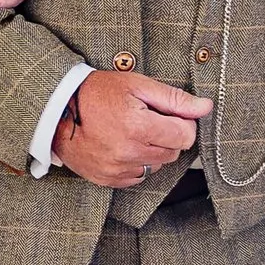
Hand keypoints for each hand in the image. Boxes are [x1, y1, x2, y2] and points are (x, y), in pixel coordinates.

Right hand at [54, 67, 211, 188]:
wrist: (58, 112)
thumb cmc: (98, 93)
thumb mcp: (137, 85)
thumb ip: (174, 98)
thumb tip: (206, 107)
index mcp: (138, 126)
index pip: (185, 135)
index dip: (182, 122)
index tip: (169, 114)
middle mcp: (129, 152)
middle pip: (173, 152)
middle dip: (167, 136)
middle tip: (147, 120)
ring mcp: (117, 169)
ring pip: (157, 166)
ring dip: (152, 151)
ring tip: (132, 132)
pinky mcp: (108, 180)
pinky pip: (138, 177)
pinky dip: (136, 163)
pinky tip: (122, 146)